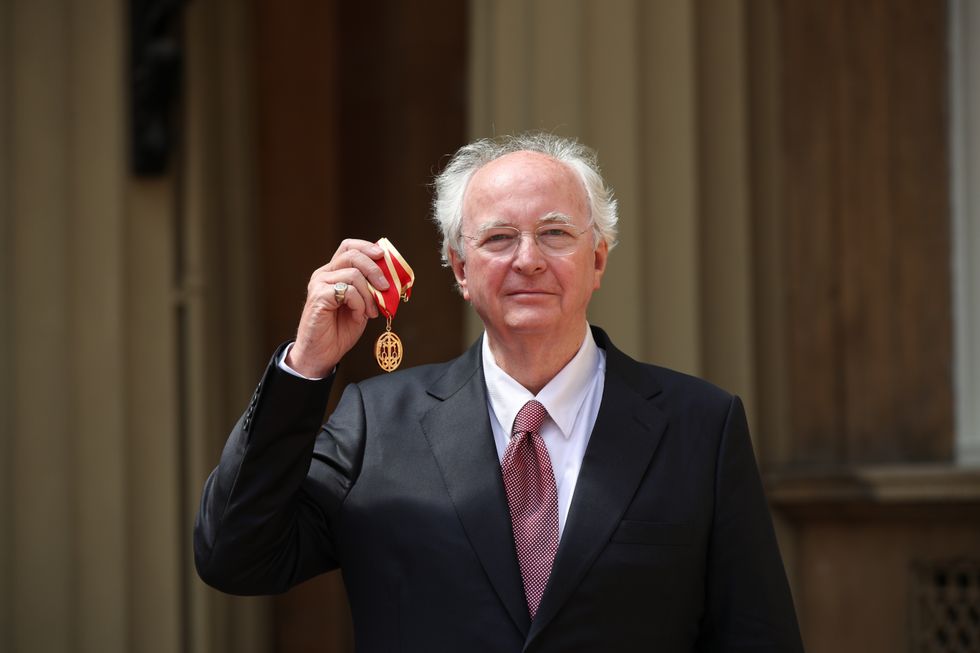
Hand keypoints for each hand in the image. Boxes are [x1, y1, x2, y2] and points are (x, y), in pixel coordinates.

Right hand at [286, 239, 390, 376]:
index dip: (367, 247)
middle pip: (352, 255)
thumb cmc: (339, 331)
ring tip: (370, 312)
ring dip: (369, 295)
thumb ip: (370, 290)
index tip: (382, 255)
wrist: (321, 354)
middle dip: (374, 269)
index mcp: (333, 273)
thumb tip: (391, 279)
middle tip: (386, 287)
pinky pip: (348, 291)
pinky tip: (358, 316)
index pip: (348, 247)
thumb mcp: (362, 306)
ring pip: (354, 275)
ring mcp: (319, 284)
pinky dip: (359, 304)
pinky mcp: (318, 296)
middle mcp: (324, 274)